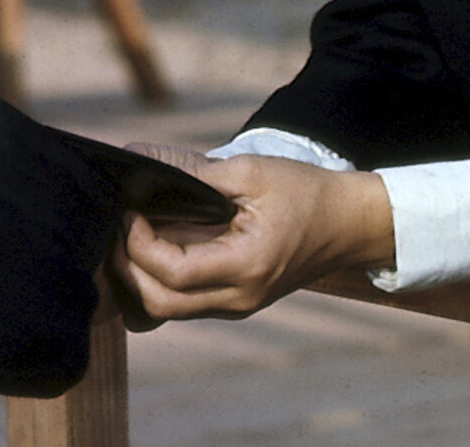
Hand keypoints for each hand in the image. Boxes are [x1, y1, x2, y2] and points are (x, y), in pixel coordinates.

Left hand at [107, 144, 392, 328]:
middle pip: (158, 303)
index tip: (129, 211)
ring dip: (141, 278)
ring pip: (166, 310)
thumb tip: (139, 160)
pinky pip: (185, 303)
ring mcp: (239, 305)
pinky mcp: (238, 302)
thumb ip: (191, 171)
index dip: (138, 244)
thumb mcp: (250, 172)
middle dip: (128, 268)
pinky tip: (160, 247)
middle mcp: (240, 297)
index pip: (171, 272)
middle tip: (119, 229)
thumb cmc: (306, 192)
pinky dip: (162, 281)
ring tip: (134, 237)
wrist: (350, 223)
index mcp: (247, 265)